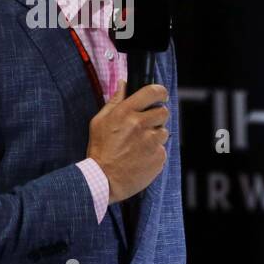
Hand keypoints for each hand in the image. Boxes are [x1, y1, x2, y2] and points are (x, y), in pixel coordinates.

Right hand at [87, 81, 169, 203]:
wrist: (104, 179)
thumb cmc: (100, 150)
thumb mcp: (99, 121)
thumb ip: (115, 101)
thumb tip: (123, 84)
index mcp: (126, 112)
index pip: (153, 92)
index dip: (160, 92)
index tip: (160, 95)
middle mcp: (141, 124)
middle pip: (163, 112)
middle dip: (157, 117)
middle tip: (145, 126)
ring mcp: (152, 141)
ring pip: (164, 131)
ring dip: (155, 136)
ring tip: (139, 145)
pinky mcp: (159, 156)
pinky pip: (162, 149)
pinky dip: (154, 152)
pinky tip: (140, 157)